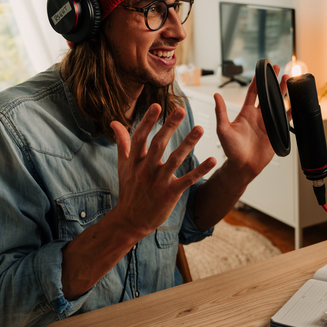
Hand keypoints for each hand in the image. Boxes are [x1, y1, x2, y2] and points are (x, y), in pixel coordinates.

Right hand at [110, 104, 215, 239]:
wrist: (130, 221)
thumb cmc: (129, 190)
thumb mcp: (123, 166)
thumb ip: (122, 143)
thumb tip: (114, 122)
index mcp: (134, 162)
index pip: (140, 137)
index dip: (148, 121)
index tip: (156, 106)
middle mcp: (145, 170)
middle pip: (158, 144)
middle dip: (169, 126)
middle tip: (180, 110)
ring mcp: (158, 182)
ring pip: (175, 160)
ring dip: (188, 144)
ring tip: (200, 128)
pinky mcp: (170, 194)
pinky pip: (187, 180)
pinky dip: (200, 171)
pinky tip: (212, 160)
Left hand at [213, 64, 288, 183]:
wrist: (243, 166)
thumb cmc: (231, 150)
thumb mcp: (223, 129)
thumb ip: (220, 112)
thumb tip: (215, 95)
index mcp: (246, 113)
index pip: (253, 92)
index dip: (257, 80)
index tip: (262, 69)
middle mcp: (258, 116)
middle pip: (268, 95)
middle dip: (273, 82)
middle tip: (278, 69)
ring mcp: (268, 123)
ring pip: (278, 104)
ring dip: (283, 92)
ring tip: (289, 79)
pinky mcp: (276, 132)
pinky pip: (285, 119)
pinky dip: (291, 111)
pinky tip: (296, 102)